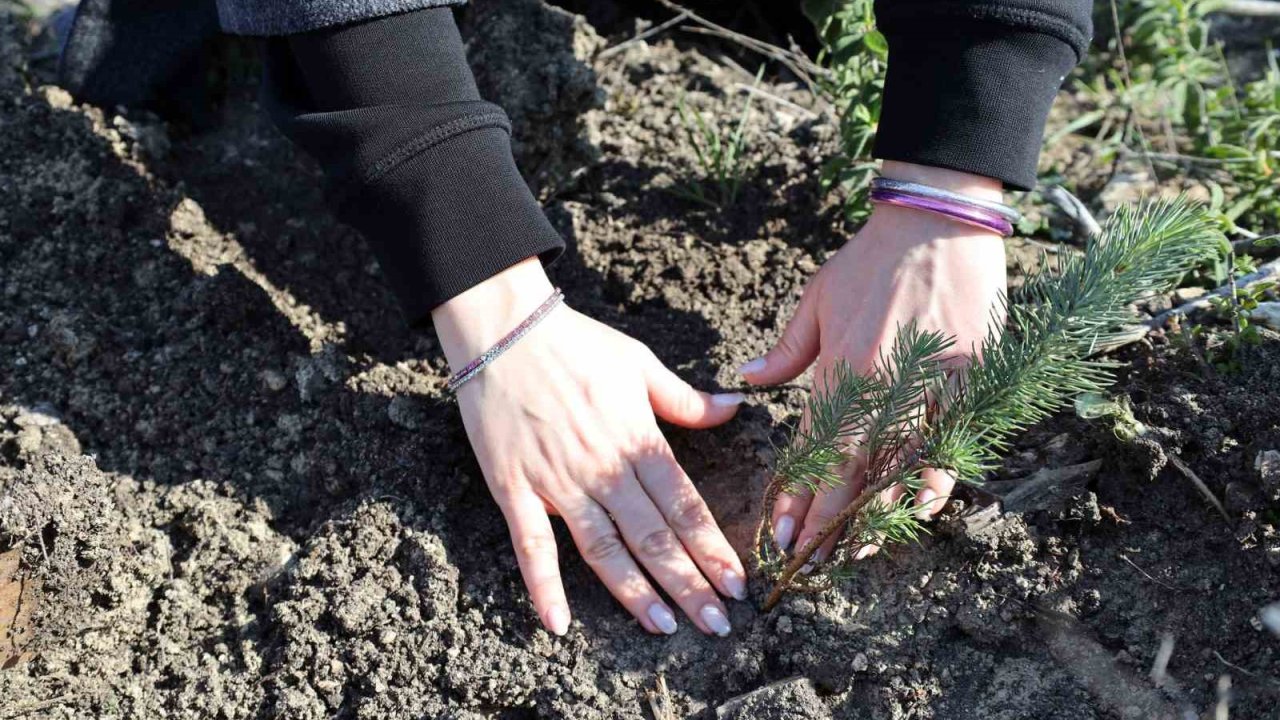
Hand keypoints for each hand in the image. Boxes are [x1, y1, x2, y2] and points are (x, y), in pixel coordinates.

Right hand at [433, 258, 747, 636]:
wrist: (504, 327)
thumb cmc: (575, 343)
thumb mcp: (640, 364)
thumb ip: (686, 400)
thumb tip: (736, 409)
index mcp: (638, 440)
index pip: (685, 507)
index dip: (714, 549)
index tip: (739, 585)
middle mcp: (604, 469)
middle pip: (654, 538)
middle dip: (690, 585)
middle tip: (718, 626)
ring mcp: (558, 482)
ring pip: (604, 549)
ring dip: (636, 593)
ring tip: (664, 628)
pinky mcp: (513, 488)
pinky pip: (531, 545)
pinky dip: (543, 586)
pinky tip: (558, 624)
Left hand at [741, 162, 1007, 561]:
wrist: (937, 222)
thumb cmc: (870, 259)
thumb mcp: (816, 298)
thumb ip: (785, 350)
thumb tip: (744, 381)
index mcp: (840, 366)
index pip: (812, 446)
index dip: (796, 492)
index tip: (780, 530)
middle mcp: (882, 385)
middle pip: (849, 469)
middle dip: (824, 520)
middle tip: (805, 560)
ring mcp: (927, 386)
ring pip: (898, 466)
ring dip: (875, 513)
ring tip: (853, 550)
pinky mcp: (968, 380)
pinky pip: (951, 441)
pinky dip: (936, 478)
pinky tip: (919, 510)